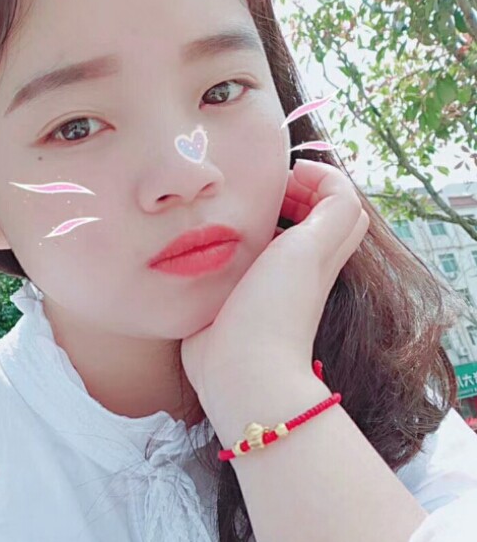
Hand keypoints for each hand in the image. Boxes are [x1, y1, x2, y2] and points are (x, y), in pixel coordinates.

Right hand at [180, 159, 368, 404]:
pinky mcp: (230, 299)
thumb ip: (333, 208)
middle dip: (286, 192)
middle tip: (257, 184)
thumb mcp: (313, 248)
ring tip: (230, 204)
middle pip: (305, 219)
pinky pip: (232, 259)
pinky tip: (206, 237)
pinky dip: (225, 241)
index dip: (317, 180)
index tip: (285, 171)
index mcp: (317, 252)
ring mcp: (261, 285)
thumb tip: (319, 175)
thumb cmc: (275, 308)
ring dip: (254, 215)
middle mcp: (293, 267)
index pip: (335, 207)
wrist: (240, 370)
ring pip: (266, 237)